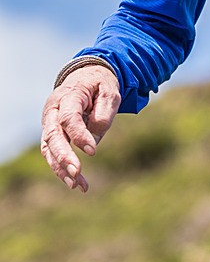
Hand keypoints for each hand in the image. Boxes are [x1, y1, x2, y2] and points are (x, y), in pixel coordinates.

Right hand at [41, 65, 120, 191]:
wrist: (86, 76)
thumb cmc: (100, 84)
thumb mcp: (110, 92)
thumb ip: (102, 114)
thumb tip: (93, 139)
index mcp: (68, 94)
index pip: (69, 117)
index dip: (79, 135)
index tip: (92, 151)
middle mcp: (53, 109)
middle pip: (52, 135)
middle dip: (63, 156)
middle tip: (77, 172)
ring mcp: (49, 122)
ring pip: (49, 148)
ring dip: (61, 168)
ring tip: (78, 185)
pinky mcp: (51, 134)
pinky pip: (52, 154)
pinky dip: (62, 169)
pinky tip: (76, 183)